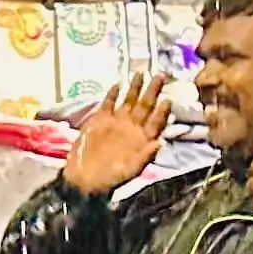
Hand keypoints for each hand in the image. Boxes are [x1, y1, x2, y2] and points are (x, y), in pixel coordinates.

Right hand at [61, 73, 173, 196]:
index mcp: (142, 140)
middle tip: (161, 76)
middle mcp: (132, 128)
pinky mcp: (100, 120)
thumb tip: (159, 143)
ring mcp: (116, 123)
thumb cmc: (110, 178)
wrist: (85, 180)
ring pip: (129, 101)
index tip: (168, 99)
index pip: (156, 122)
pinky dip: (112, 95)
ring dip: (135, 88)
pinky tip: (117, 85)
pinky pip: (108, 104)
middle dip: (153, 91)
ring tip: (141, 73)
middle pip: (145, 106)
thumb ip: (145, 157)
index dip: (162, 111)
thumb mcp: (130, 171)